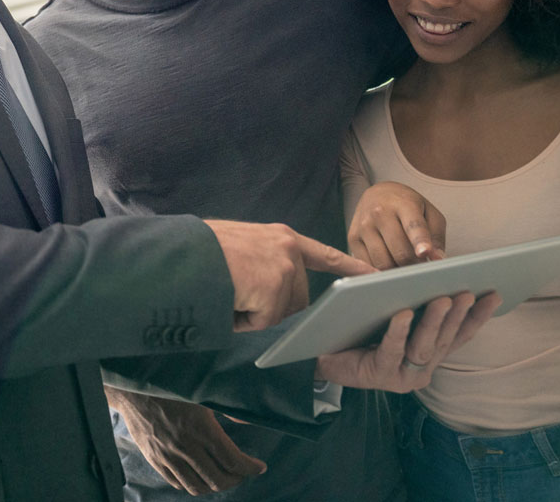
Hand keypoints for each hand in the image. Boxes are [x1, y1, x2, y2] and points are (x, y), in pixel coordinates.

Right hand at [106, 386, 265, 493]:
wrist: (134, 390)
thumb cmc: (171, 388)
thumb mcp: (202, 393)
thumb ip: (227, 410)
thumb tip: (248, 420)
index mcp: (201, 429)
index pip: (233, 460)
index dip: (250, 467)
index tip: (259, 467)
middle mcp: (186, 447)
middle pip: (219, 479)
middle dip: (236, 478)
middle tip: (242, 471)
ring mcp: (168, 456)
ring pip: (198, 486)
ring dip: (215, 486)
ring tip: (222, 476)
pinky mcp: (155, 460)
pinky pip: (177, 483)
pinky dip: (192, 484)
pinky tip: (199, 475)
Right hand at [204, 220, 375, 331]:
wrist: (183, 255)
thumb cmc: (201, 250)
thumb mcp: (242, 242)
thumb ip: (265, 257)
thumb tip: (270, 284)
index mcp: (282, 236)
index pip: (325, 254)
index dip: (352, 267)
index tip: (376, 276)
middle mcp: (289, 251)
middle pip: (297, 297)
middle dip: (270, 304)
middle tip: (239, 291)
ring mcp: (283, 271)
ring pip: (278, 312)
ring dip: (253, 312)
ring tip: (228, 292)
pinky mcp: (273, 291)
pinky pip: (262, 322)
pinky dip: (242, 319)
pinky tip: (227, 300)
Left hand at [315, 291, 500, 390]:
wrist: (323, 354)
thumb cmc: (362, 333)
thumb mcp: (395, 318)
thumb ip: (417, 308)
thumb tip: (440, 279)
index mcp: (429, 354)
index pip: (460, 334)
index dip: (478, 316)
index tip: (494, 294)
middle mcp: (421, 368)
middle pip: (444, 338)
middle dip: (458, 314)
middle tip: (466, 291)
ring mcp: (403, 375)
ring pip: (423, 346)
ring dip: (434, 321)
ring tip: (442, 299)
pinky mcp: (381, 375)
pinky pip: (392, 350)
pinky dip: (399, 331)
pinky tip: (403, 314)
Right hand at [348, 182, 446, 268]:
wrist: (377, 194)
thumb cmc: (407, 206)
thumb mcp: (429, 212)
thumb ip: (436, 236)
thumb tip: (436, 259)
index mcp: (403, 205)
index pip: (413, 226)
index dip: (420, 241)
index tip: (425, 253)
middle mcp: (379, 214)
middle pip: (400, 252)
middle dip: (414, 265)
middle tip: (420, 266)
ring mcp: (363, 226)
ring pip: (383, 263)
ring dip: (397, 270)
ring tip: (404, 264)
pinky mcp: (352, 238)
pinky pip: (368, 265)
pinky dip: (381, 270)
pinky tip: (389, 263)